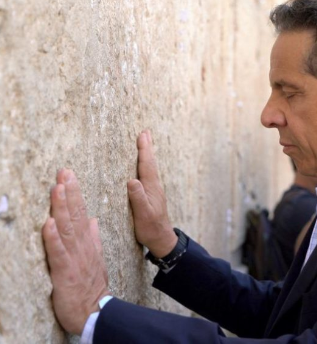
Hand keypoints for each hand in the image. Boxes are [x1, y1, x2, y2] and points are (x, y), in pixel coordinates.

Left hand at [42, 169, 109, 334]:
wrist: (94, 311)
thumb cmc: (91, 285)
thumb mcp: (96, 258)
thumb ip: (93, 238)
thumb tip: (92, 220)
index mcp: (87, 242)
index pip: (81, 213)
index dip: (75, 194)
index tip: (69, 176)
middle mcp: (81, 246)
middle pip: (75, 216)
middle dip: (69, 193)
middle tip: (64, 172)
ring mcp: (74, 258)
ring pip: (67, 229)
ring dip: (62, 208)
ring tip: (57, 189)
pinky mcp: (65, 272)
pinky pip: (58, 253)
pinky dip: (53, 239)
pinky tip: (49, 224)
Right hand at [128, 130, 176, 257]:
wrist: (161, 239)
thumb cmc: (150, 228)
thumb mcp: (142, 214)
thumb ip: (138, 198)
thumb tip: (132, 181)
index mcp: (151, 188)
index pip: (147, 165)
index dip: (144, 150)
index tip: (142, 135)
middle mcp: (154, 186)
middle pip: (150, 163)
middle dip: (147, 147)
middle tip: (145, 132)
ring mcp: (154, 190)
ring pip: (150, 167)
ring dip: (148, 154)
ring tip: (146, 143)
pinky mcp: (152, 195)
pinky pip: (149, 174)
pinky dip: (146, 165)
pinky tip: (145, 166)